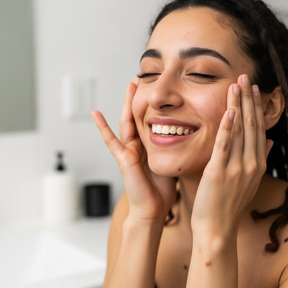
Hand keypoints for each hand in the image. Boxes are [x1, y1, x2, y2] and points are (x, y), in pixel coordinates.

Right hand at [91, 80, 175, 221]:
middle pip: (138, 116)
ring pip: (127, 122)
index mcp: (150, 146)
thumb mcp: (171, 163)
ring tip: (129, 85)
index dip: (154, 103)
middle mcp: (139, 146)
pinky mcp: (124, 159)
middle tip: (142, 78)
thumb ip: (175, 149)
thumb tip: (191, 137)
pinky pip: (111, 141)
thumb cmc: (162, 191)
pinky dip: (103, 128)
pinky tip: (96, 114)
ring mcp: (129, 151)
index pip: (151, 120)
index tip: (158, 87)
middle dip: (140, 97)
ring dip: (128, 103)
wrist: (154, 209)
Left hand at [191, 74, 272, 235]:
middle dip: (248, 99)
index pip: (258, 129)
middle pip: (251, 125)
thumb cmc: (228, 206)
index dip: (256, 107)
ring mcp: (237, 168)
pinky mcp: (220, 172)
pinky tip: (230, 110)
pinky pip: (225, 145)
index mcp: (257, 164)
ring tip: (237, 85)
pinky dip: (228, 126)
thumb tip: (268, 141)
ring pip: (240, 130)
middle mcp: (251, 164)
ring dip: (239, 105)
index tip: (253, 88)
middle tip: (245, 76)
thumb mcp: (248, 182)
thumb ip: (258, 159)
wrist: (217, 229)